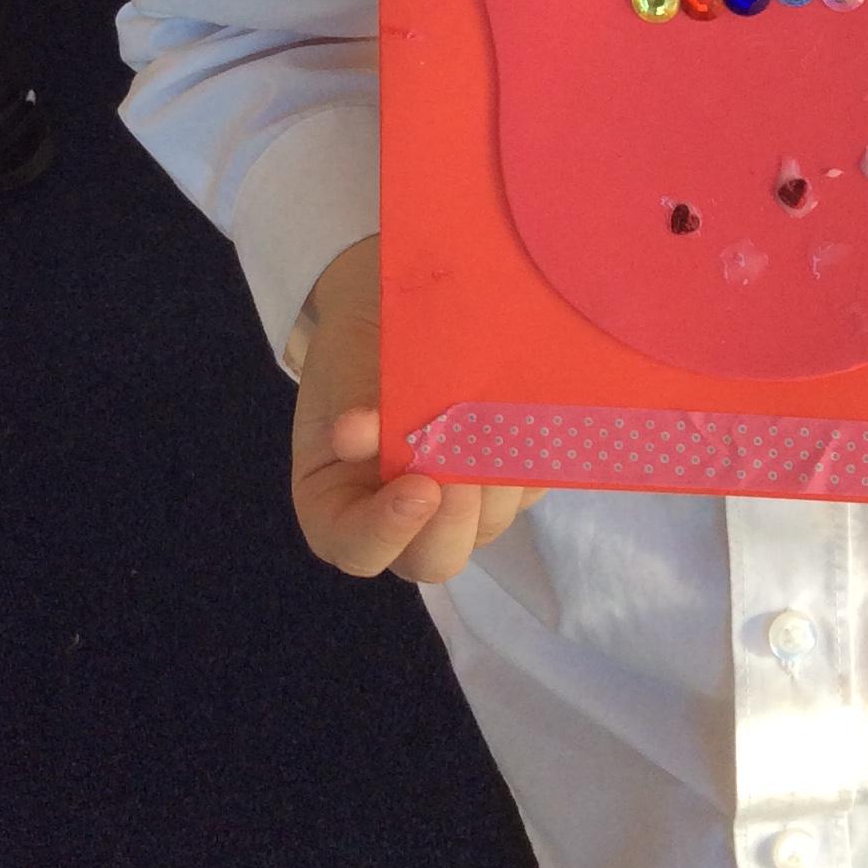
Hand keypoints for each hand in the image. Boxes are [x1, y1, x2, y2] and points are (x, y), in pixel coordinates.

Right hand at [290, 237, 542, 583]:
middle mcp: (402, 522)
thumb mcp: (343, 376)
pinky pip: (527, 488)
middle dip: (455, 520)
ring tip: (496, 425)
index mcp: (339, 509)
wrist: (400, 309)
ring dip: (496, 483)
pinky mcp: (503, 480)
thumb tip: (355, 433)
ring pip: (489, 527)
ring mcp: (457, 507)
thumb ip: (355, 410)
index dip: (389, 533)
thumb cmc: (357, 351)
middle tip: (466, 472)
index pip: (359, 551)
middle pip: (435, 558)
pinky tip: (524, 418)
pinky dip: (528, 459)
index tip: (420, 488)